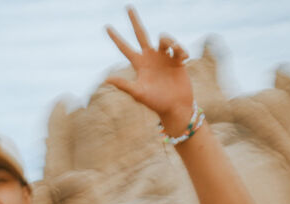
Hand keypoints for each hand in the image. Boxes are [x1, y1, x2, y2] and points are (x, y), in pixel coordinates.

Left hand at [105, 7, 193, 129]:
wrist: (176, 107)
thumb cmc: (156, 103)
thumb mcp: (139, 93)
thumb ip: (124, 85)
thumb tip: (106, 80)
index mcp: (139, 64)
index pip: (125, 48)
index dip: (116, 38)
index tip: (106, 26)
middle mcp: (150, 58)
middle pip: (141, 34)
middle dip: (134, 20)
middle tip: (127, 7)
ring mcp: (164, 58)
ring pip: (163, 38)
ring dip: (168, 40)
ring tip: (175, 50)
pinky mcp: (177, 60)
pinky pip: (178, 48)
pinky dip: (180, 50)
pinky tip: (183, 59)